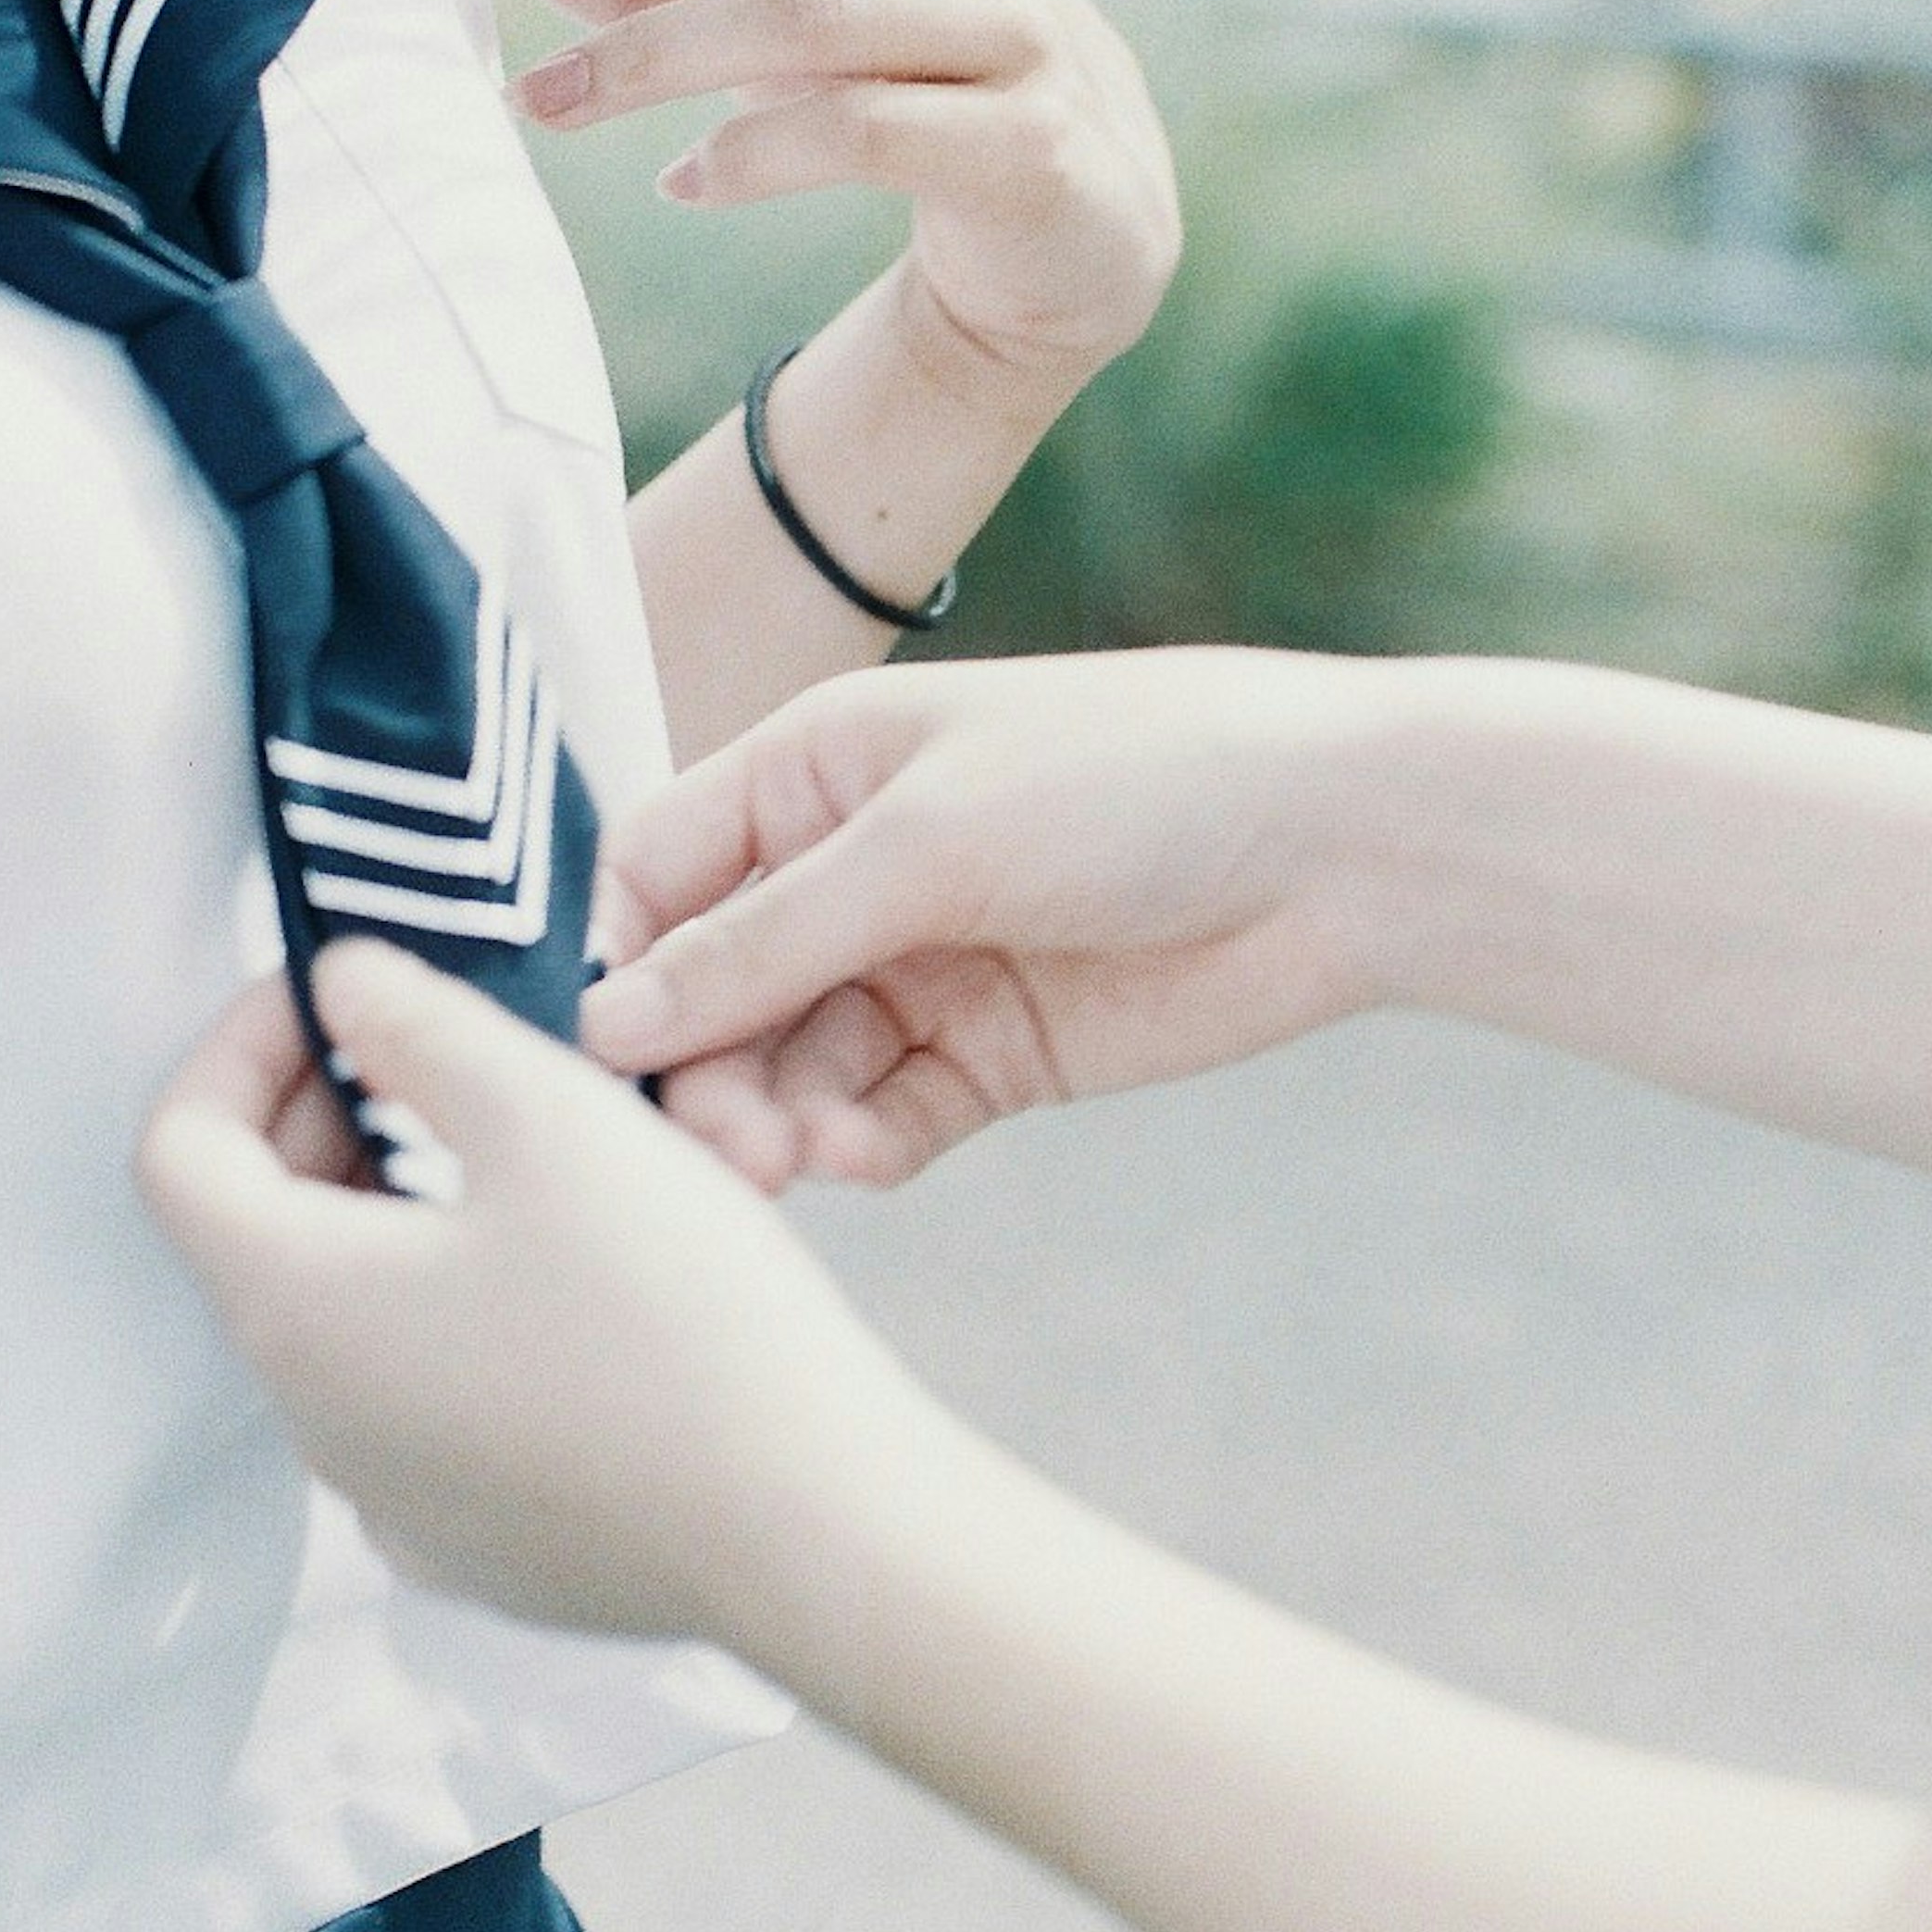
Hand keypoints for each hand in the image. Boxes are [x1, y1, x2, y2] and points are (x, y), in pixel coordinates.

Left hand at [137, 942, 934, 1643]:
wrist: (813, 1531)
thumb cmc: (678, 1316)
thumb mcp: (547, 1116)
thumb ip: (418, 1025)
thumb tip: (343, 982)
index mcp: (293, 1304)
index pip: (181, 1148)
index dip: (241, 1043)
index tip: (343, 994)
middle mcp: (311, 1421)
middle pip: (259, 1234)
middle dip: (328, 1119)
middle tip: (440, 1052)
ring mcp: (392, 1499)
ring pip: (350, 1322)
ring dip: (400, 1218)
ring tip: (523, 1158)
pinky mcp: (479, 1545)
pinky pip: (426, 1410)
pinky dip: (458, 1323)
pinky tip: (571, 1289)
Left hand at [419, 0, 1178, 399]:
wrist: (1089, 225)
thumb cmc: (917, 91)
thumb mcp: (777, 19)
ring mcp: (1002, 21)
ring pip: (794, 10)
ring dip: (641, 54)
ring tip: (537, 103)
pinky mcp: (1023, 140)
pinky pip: (862, 132)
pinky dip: (754, 156)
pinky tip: (684, 183)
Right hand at [580, 650, 1409, 1190]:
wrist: (1342, 847)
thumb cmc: (1135, 781)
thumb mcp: (927, 842)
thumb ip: (768, 938)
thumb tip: (609, 1022)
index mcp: (813, 770)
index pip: (656, 873)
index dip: (613, 963)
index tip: (590, 1057)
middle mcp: (850, 868)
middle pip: (714, 990)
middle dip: (701, 1067)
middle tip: (718, 1146)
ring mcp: (922, 966)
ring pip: (792, 1067)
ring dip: (775, 1119)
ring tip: (791, 1162)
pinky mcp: (991, 1055)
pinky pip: (884, 1115)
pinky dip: (860, 1144)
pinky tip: (860, 1160)